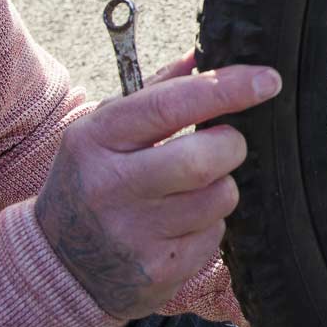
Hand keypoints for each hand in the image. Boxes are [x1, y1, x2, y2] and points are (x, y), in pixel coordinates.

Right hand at [36, 56, 280, 319]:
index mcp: (95, 139)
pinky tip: (180, 226)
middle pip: (204, 158)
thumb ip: (153, 94)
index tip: (266, 81)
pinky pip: (215, 236)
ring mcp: (135, 234)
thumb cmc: (92, 184)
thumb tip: (202, 56)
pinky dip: (209, 225)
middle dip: (231, 145)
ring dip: (221, 188)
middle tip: (226, 144)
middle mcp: (111, 186)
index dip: (226, 90)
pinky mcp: (160, 270)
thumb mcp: (102, 134)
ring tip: (192, 191)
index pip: (169, 106)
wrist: (60, 267)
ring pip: (219, 197)